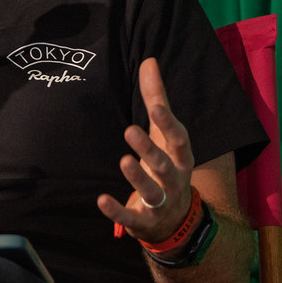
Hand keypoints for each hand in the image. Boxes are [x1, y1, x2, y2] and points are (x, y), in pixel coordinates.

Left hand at [97, 58, 195, 243]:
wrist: (175, 220)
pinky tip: (101, 200)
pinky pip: (131, 217)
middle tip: (129, 130)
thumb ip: (156, 100)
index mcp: (180, 156)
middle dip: (149, 149)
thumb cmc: (166, 164)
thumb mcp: (163, 134)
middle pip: (164, 164)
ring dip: (137, 178)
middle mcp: (174, 179)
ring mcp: (161, 203)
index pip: (178, 138)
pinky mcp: (145, 221)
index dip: (169, 123)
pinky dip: (117, 211)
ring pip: (152, 191)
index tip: (157, 107)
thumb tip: (149, 61)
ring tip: (123, 161)